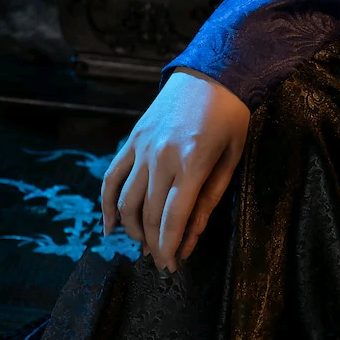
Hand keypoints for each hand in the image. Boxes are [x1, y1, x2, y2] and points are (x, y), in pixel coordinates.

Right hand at [101, 67, 249, 271]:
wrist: (213, 71)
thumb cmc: (232, 115)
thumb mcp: (232, 157)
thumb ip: (210, 199)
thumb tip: (191, 237)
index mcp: (192, 162)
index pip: (173, 218)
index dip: (170, 248)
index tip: (172, 268)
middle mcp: (162, 157)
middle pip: (148, 215)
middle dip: (153, 245)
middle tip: (161, 263)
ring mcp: (142, 148)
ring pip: (125, 201)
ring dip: (132, 230)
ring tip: (145, 245)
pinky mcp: (131, 140)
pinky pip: (111, 178)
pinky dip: (106, 205)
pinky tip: (110, 227)